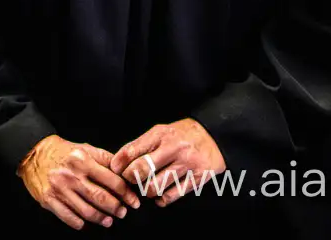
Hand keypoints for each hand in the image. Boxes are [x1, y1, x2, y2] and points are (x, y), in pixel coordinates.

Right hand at [18, 134, 141, 228]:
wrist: (34, 154)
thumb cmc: (63, 152)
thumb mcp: (85, 148)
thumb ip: (104, 159)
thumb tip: (124, 173)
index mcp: (83, 160)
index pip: (111, 180)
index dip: (126, 193)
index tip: (133, 201)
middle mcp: (71, 175)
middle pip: (100, 198)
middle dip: (116, 208)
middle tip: (123, 212)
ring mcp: (59, 189)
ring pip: (86, 211)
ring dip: (101, 219)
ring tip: (109, 221)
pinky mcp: (49, 200)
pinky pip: (69, 217)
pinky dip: (80, 223)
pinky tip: (87, 223)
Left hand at [110, 119, 225, 207]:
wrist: (214, 135)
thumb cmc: (182, 135)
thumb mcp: (161, 131)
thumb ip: (140, 144)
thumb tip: (118, 161)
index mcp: (162, 134)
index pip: (133, 150)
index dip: (119, 163)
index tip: (116, 169)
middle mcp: (174, 148)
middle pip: (142, 170)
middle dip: (131, 179)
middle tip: (130, 180)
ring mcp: (186, 164)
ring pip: (156, 186)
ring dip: (146, 190)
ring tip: (147, 187)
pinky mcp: (197, 178)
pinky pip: (171, 196)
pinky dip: (161, 199)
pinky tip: (160, 195)